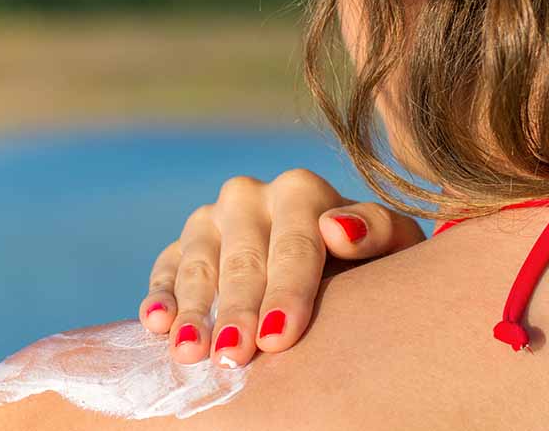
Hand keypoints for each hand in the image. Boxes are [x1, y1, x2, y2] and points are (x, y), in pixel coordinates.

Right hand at [137, 169, 425, 367]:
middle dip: (238, 312)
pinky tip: (157, 326)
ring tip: (191, 352)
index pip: (294, 244)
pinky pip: (165, 269)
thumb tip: (338, 229)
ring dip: (194, 311)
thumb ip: (378, 230)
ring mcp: (210, 219)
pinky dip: (160, 297)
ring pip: (199, 265)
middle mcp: (249, 196)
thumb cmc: (367, 259)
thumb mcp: (390, 243)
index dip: (287, 293)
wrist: (332, 261)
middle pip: (243, 260)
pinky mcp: (181, 245)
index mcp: (300, 190)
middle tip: (234, 358)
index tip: (279, 338)